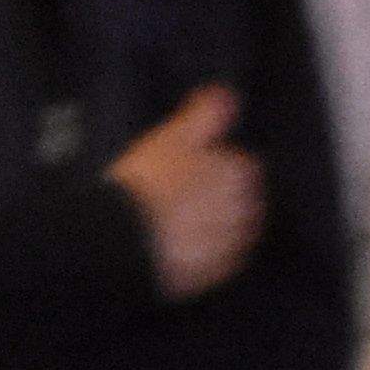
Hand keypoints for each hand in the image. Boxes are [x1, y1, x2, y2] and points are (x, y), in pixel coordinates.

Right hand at [110, 85, 261, 303]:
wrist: (124, 242)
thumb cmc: (146, 185)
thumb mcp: (174, 136)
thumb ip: (206, 114)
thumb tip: (228, 94)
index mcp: (238, 172)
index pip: (244, 166)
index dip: (219, 165)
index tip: (196, 169)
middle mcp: (241, 210)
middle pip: (244, 201)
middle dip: (222, 198)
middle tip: (188, 197)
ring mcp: (228, 245)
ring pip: (234, 233)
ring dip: (218, 228)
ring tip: (187, 226)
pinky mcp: (210, 275)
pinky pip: (219, 264)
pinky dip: (208, 257)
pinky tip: (187, 251)